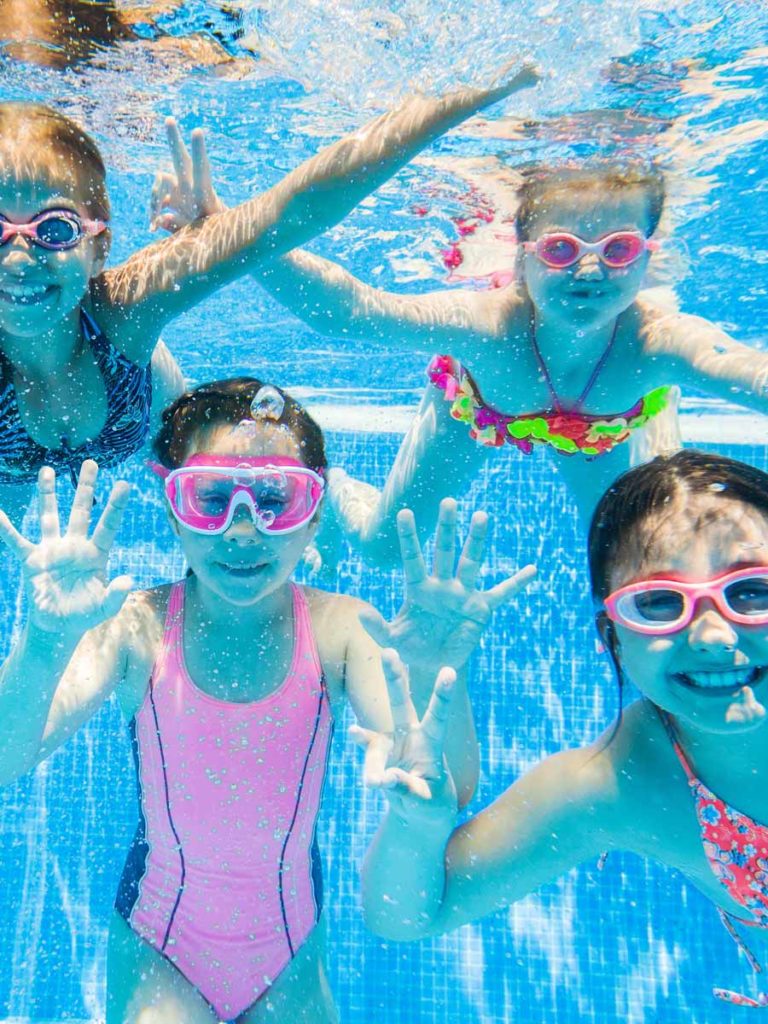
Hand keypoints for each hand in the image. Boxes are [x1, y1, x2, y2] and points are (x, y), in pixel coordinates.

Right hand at [0, 461, 132, 636]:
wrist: (58, 625)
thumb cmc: (85, 613)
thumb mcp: (105, 608)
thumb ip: (116, 595)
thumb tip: (128, 580)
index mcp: (96, 554)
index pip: (107, 526)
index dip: (115, 506)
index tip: (125, 484)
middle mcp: (75, 545)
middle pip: (81, 511)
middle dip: (85, 487)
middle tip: (90, 462)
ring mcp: (52, 550)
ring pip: (50, 516)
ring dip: (48, 493)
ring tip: (47, 468)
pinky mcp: (32, 559)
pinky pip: (16, 540)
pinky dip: (5, 528)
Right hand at [149, 118, 225, 231]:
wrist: (217, 240)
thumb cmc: (214, 236)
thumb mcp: (200, 234)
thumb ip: (181, 226)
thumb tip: (162, 218)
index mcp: (204, 194)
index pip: (201, 169)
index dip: (198, 150)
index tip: (197, 130)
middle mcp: (191, 188)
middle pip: (180, 160)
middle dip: (174, 140)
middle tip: (169, 119)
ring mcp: (181, 192)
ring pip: (161, 181)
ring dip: (153, 198)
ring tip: (153, 221)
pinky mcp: (173, 200)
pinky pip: (158, 201)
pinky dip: (154, 213)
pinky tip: (153, 227)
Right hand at [351, 650, 457, 822]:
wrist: (418, 808)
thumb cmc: (430, 801)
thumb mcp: (425, 800)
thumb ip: (407, 789)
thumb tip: (385, 778)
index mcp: (432, 743)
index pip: (438, 716)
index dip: (442, 695)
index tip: (449, 671)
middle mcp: (410, 735)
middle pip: (400, 702)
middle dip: (394, 676)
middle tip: (389, 651)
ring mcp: (391, 743)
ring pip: (376, 738)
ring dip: (369, 750)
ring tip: (376, 783)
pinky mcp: (376, 755)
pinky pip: (365, 753)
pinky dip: (364, 759)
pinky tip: (367, 770)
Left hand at [360, 498, 534, 672]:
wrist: (435, 665)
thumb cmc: (411, 648)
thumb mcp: (391, 641)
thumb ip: (377, 628)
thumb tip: (361, 612)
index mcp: (418, 588)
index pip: (412, 558)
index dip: (408, 536)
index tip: (404, 512)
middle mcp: (442, 584)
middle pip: (444, 551)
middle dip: (447, 527)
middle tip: (449, 501)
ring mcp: (463, 594)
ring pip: (471, 562)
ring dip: (477, 540)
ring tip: (482, 516)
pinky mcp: (481, 609)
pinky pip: (502, 593)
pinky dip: (517, 583)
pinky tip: (532, 569)